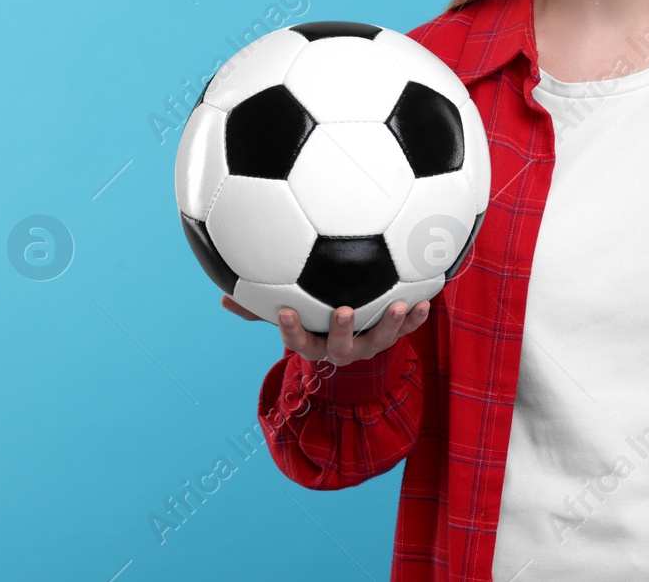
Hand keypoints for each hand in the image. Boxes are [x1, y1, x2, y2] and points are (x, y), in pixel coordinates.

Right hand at [221, 294, 430, 365]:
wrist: (351, 334)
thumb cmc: (311, 317)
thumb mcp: (288, 312)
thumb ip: (260, 307)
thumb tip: (222, 299)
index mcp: (314, 344)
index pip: (297, 341)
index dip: (291, 330)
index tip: (285, 311)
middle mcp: (342, 349)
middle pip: (341, 347)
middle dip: (343, 331)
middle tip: (344, 310)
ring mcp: (369, 345)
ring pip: (380, 341)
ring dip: (390, 324)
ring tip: (398, 305)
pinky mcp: (392, 335)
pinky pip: (407, 329)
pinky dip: (417, 317)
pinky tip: (427, 298)